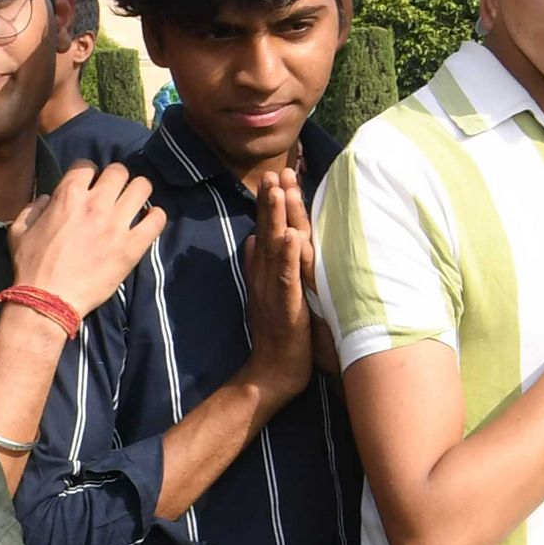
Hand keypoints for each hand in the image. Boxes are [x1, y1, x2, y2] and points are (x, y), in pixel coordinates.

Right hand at [7, 160, 166, 317]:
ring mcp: (116, 224)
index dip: (88, 172)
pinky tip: (149, 221)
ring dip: (138, 192)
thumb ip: (32, 209)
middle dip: (116, 178)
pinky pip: (157, 220)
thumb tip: (46, 199)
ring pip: (142, 187)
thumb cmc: (31, 266)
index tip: (89, 183)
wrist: (49, 300)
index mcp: (67, 196)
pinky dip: (155, 217)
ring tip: (134, 202)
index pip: (87, 165)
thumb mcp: (19, 231)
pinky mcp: (132, 246)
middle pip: (119, 171)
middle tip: (114, 192)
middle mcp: (95, 203)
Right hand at [242, 168, 315, 409]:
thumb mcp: (269, 294)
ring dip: (276, 218)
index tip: (276, 175)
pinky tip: (289, 236)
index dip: (271, 204)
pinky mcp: (285, 306)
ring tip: (278, 189)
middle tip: (274, 170)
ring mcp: (273, 289)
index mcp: (265, 272)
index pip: (267, 231)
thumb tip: (254, 238)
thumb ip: (260, 265)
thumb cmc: (278, 336)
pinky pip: (286, 277)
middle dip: (272, 200)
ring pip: (274, 247)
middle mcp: (266, 276)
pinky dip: (287, 256)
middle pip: (268, 231)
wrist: (272, 374)